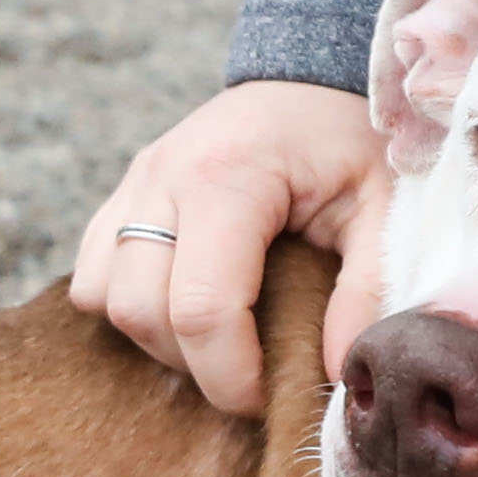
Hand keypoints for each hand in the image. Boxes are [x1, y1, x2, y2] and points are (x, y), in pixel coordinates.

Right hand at [73, 78, 394, 418]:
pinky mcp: (119, 196)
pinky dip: (130, 305)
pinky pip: (92, 275)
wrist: (311, 79)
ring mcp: (132, 184)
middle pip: (139, 310)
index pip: (200, 306)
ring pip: (103, 296)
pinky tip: (185, 303)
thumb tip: (337, 373)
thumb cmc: (351, 142)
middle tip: (250, 370)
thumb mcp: (386, 207)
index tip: (268, 396)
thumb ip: (368, 288)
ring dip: (154, 337)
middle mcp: (162, 177)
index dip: (230, 374)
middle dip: (192, 363)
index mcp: (226, 177)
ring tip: (218, 336)